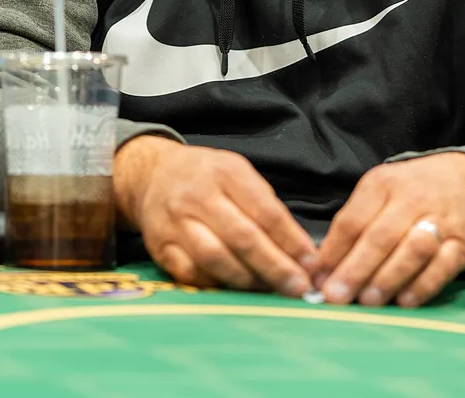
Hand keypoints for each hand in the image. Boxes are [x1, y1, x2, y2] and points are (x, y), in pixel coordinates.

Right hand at [114, 135, 317, 295]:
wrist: (152, 174)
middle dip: (275, 267)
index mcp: (226, 172)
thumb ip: (266, 207)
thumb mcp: (238, 174)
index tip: (312, 264)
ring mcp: (175, 221)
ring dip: (248, 280)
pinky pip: (191, 273)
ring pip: (215, 258)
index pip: (265, 211)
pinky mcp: (158, 246)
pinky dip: (216, 284)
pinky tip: (235, 288)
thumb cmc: (207, 177)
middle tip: (298, 288)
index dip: (291, 241)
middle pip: (242, 238)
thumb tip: (301, 251)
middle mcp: (198, 195)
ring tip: (269, 291)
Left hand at [314, 152, 464, 307]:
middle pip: (380, 236)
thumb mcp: (376, 194)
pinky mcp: (463, 242)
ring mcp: (440, 220)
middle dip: (355, 270)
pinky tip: (404, 301)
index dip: (333, 252)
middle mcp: (412, 199)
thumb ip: (350, 227)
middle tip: (336, 296)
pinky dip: (423, 286)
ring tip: (368, 301)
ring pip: (413, 250)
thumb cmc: (408, 193)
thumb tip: (320, 269)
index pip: (352, 220)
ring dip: (388, 278)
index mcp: (382, 185)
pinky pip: (444, 266)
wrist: (464, 180)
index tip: (317, 279)